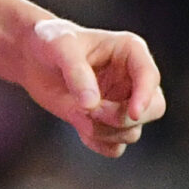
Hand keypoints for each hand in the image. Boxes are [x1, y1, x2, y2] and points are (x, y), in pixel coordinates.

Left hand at [23, 17, 166, 156]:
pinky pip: (115, 147)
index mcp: (131, 51)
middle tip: (91, 112)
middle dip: (123, 118)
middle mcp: (133, 79)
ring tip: (77, 112)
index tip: (132, 113)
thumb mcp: (59, 47)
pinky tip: (79, 126)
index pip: (150, 76)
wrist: (34, 59)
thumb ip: (76, 72)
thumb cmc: (50, 41)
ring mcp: (122, 103)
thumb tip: (92, 104)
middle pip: (154, 109)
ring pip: (132, 132)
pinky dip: (99, 143)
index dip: (145, 96)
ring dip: (105, 131)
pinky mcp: (107, 123)